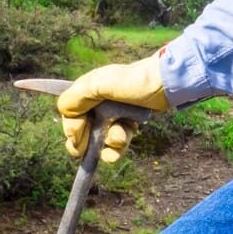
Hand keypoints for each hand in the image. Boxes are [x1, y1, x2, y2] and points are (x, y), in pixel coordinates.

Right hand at [56, 54, 170, 162]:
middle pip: (82, 132)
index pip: (69, 115)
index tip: (76, 139)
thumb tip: (66, 120)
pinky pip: (116, 144)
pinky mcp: (128, 124)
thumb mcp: (98, 84)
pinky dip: (118, 147)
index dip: (71, 129)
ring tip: (120, 135)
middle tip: (84, 152)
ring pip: (100, 140)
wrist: (166, 85)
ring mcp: (114, 115)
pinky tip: (125, 140)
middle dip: (84, 143)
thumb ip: (75, 99)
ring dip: (108, 143)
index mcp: (87, 91)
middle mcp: (98, 103)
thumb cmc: (132, 81)